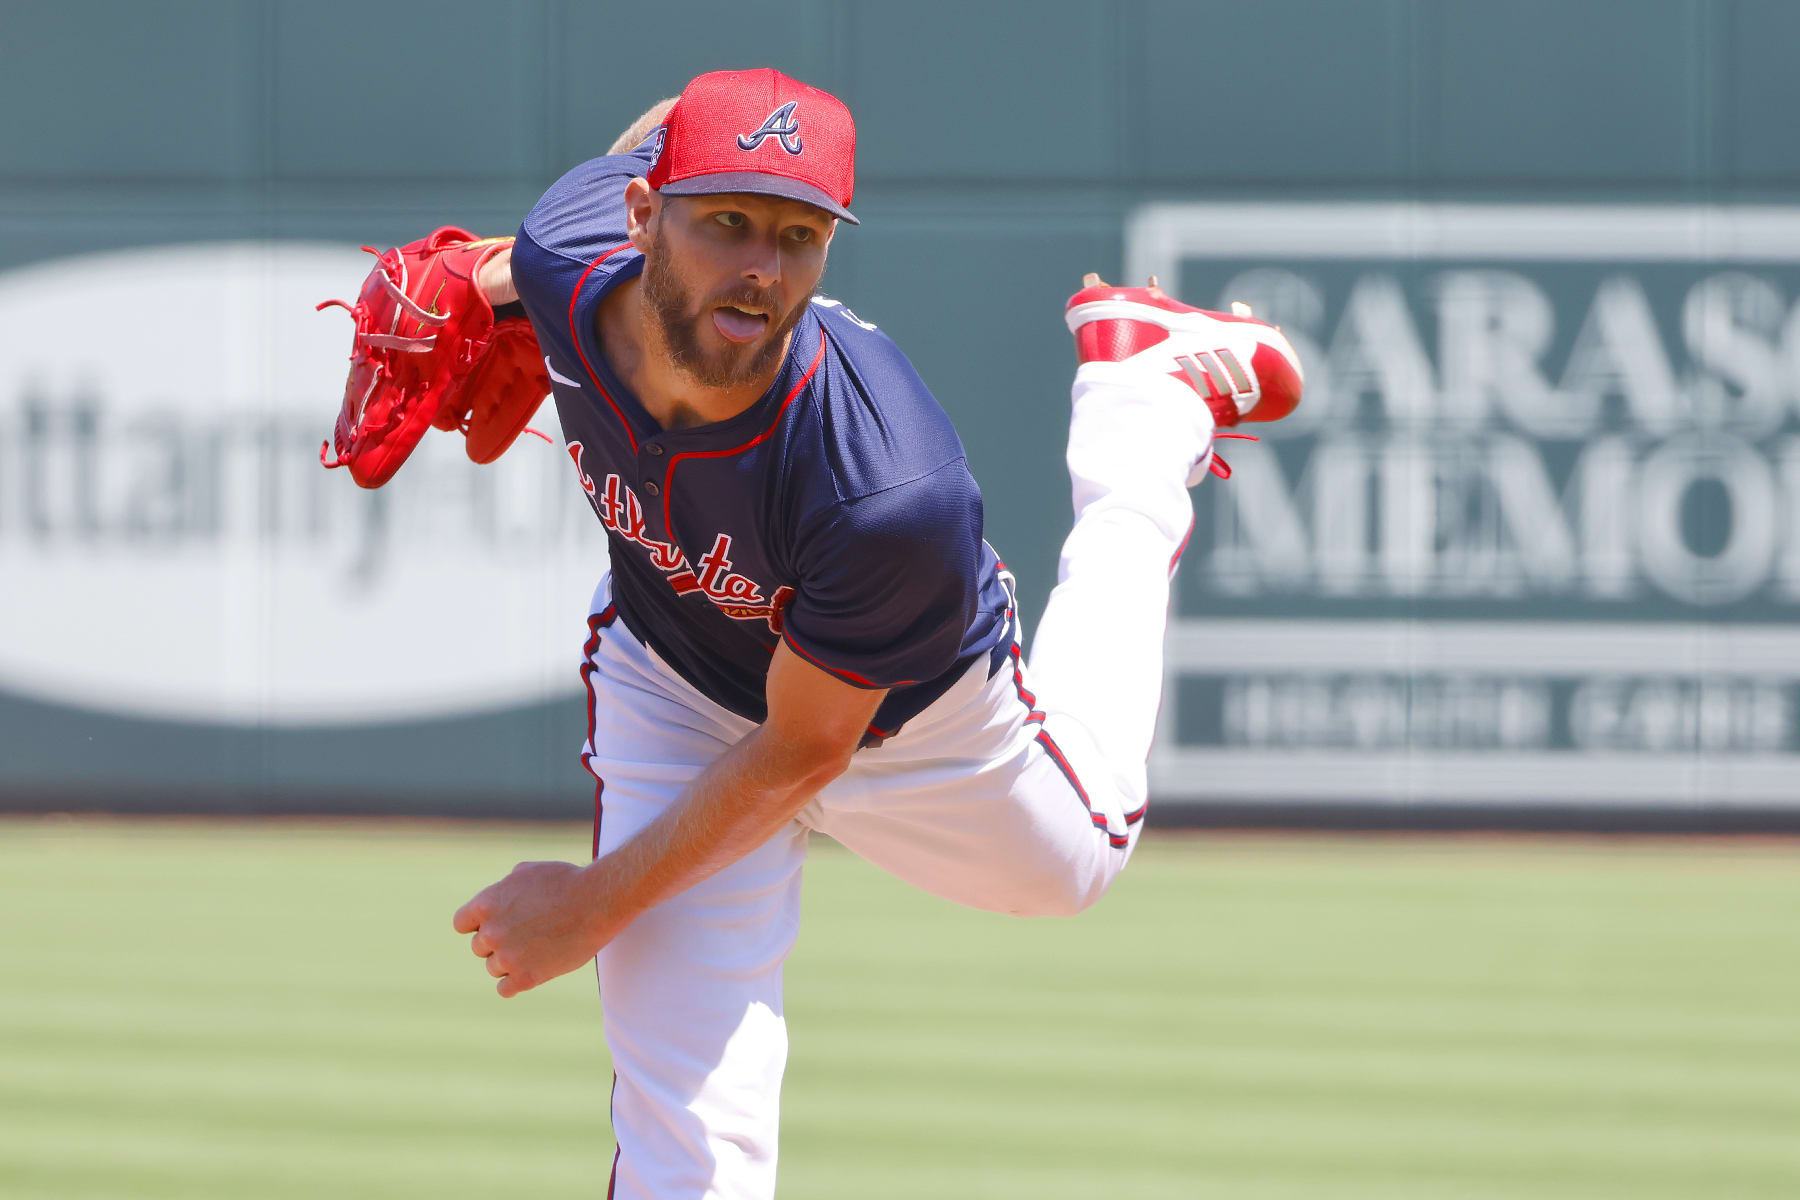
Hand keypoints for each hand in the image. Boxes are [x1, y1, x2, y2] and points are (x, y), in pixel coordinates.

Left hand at [451, 859, 620, 997]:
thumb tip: (500, 895)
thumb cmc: (566, 881)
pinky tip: (531, 972)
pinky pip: (505, 989)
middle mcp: (491, 932)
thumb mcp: (528, 872)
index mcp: (486, 904)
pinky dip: (515, 983)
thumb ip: (505, 887)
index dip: (478, 924)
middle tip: (526, 935)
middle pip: (479, 947)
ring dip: (510, 962)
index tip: (496, 925)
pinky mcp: (526, 977)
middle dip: (499, 942)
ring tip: (537, 949)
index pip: (461, 924)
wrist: (597, 901)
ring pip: (494, 968)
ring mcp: (507, 957)